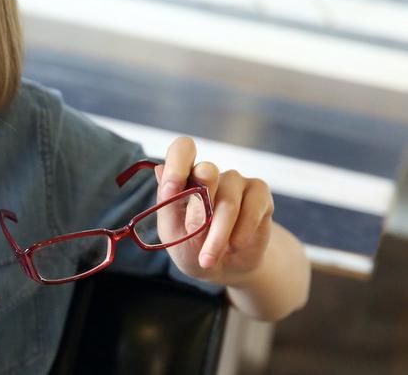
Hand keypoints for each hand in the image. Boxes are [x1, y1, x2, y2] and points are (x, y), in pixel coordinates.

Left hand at [154, 137, 273, 285]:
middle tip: (194, 233)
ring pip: (228, 201)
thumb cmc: (191, 246)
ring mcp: (236, 182)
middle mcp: (210, 173)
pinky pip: (252, 209)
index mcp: (184, 177)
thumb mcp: (172, 232)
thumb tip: (159, 169)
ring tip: (208, 258)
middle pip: (207, 171)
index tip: (171, 189)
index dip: (177, 164)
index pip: (183, 150)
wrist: (222, 268)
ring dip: (218, 234)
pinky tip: (234, 245)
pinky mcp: (259, 194)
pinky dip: (241, 232)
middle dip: (199, 210)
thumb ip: (168, 203)